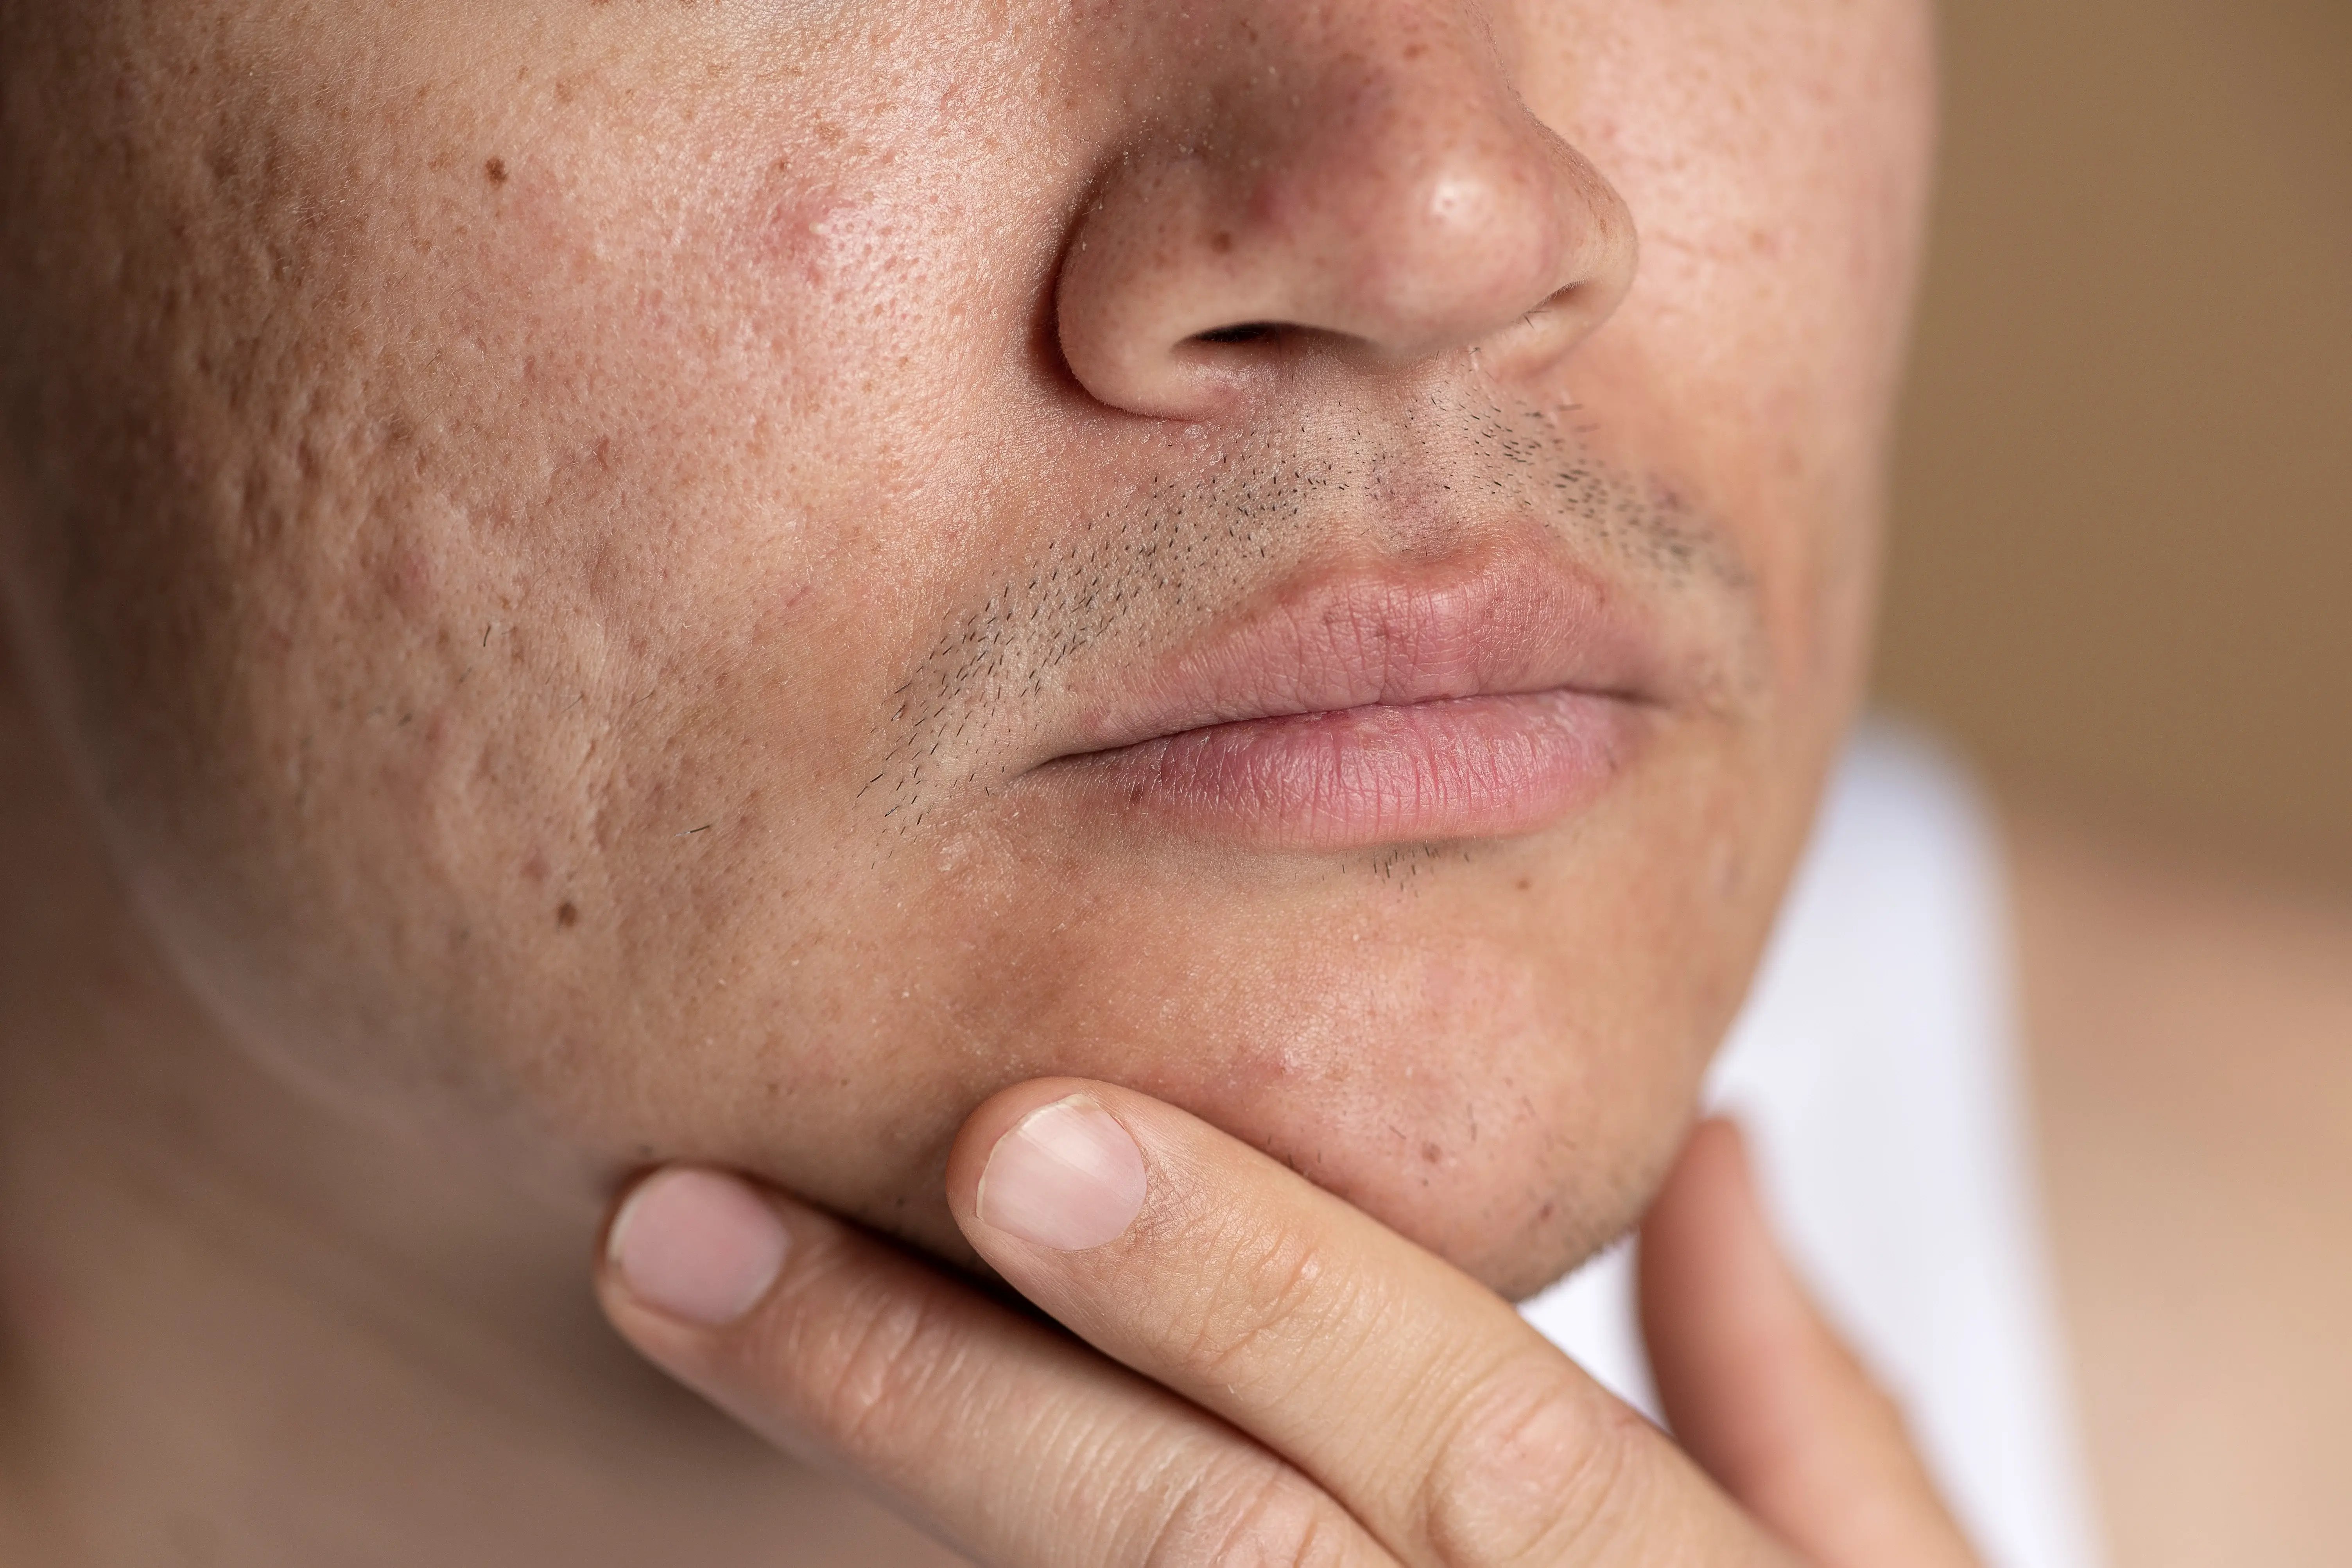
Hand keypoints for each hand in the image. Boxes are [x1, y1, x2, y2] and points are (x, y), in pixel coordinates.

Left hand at [595, 1081, 1979, 1565]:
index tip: (1021, 1139)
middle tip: (683, 1235)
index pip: (1487, 1452)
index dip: (1263, 1286)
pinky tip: (826, 1518)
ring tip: (691, 1332)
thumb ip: (1814, 1426)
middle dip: (942, 1399)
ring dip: (898, 1517)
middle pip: (1226, 1565)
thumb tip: (1714, 1153)